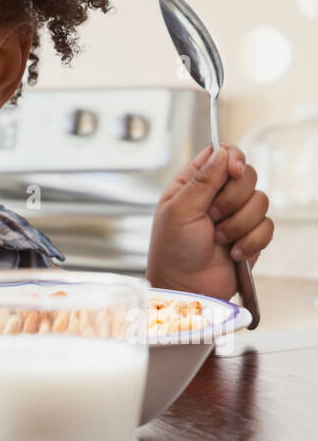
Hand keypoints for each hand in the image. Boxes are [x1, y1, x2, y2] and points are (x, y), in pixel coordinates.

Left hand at [146, 143, 273, 300]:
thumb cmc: (172, 250)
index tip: (233, 171)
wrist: (186, 288)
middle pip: (247, 175)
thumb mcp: (179, 210)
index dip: (232, 158)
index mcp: (194, 183)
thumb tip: (222, 152)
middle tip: (213, 217)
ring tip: (219, 240)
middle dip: (233, 198)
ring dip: (239, 224)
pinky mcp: (250, 236)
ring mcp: (235, 215)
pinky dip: (251, 241)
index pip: (221, 154)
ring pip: (260, 201)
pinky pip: (267, 226)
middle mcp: (216, 196)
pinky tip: (234, 252)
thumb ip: (202, 180)